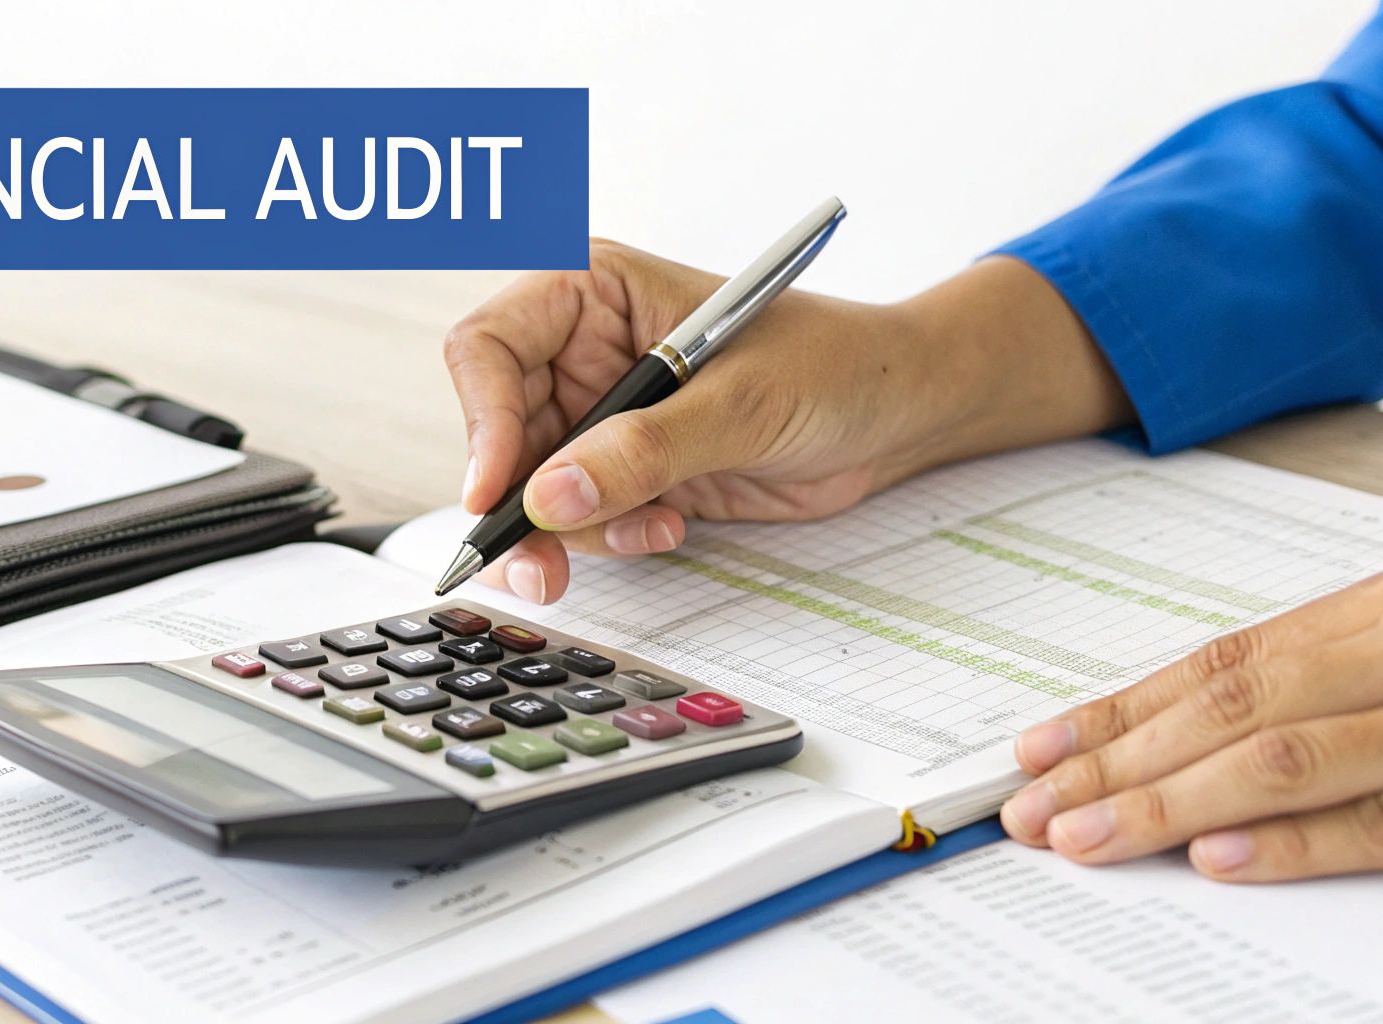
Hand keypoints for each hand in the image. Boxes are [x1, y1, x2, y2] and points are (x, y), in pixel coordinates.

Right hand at [444, 241, 1130, 601]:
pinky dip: (609, 537)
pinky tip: (668, 526)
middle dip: (514, 501)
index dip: (482, 421)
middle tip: (535, 563)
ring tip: (647, 532)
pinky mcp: (627, 470)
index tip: (496, 494)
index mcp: (594, 291)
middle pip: (497, 430)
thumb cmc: (837, 365)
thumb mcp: (742, 403)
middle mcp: (583, 351)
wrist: (900, 415)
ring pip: (531, 487)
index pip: (491, 347)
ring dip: (570, 530)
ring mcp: (601, 415)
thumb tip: (550, 496)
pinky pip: (578, 517)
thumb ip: (644, 449)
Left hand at [1002, 560, 1382, 880]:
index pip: (1222, 665)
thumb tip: (1176, 734)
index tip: (1040, 750)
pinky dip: (1294, 842)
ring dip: (1170, 805)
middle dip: (1117, 764)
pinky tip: (1214, 856)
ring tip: (1085, 836)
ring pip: (1286, 761)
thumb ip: (1322, 678)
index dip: (1121, 712)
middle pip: (1231, 709)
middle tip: (1034, 808)